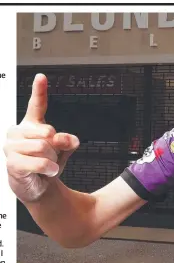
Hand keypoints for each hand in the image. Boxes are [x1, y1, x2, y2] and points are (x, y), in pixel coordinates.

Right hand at [2, 73, 79, 202]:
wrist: (39, 185)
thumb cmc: (47, 164)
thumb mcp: (63, 151)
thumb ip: (67, 141)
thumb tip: (70, 139)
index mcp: (32, 125)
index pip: (36, 105)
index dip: (39, 90)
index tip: (42, 77)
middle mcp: (19, 132)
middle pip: (47, 132)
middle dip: (55, 146)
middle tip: (52, 156)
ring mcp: (12, 147)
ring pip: (42, 147)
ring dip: (52, 159)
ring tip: (47, 165)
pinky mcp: (12, 163)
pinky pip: (38, 162)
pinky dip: (48, 168)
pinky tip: (47, 171)